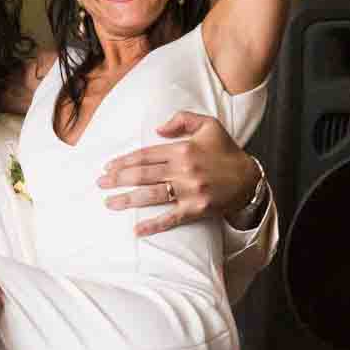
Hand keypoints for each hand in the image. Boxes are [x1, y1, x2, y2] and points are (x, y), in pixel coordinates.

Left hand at [97, 112, 262, 235]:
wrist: (249, 178)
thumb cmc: (226, 151)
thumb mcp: (208, 124)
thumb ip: (182, 119)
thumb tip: (157, 128)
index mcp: (183, 149)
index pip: (145, 155)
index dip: (124, 161)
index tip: (108, 167)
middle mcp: (183, 170)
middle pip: (143, 175)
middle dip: (118, 180)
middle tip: (100, 184)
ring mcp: (189, 192)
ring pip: (151, 196)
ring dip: (127, 200)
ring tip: (109, 203)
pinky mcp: (196, 209)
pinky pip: (171, 218)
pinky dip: (153, 225)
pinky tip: (137, 230)